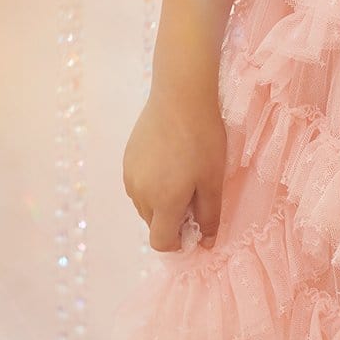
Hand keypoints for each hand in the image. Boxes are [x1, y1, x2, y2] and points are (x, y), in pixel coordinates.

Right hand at [122, 88, 226, 252]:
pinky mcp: (127, 159)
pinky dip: (152, 184)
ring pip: (145, 204)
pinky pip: (138, 184)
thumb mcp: (213, 179)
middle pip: (153, 223)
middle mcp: (140, 194)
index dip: (179, 241)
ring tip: (182, 174)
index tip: (194, 226)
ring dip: (161, 201)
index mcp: (162, 202)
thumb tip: (206, 242)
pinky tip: (169, 161)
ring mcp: (129, 175)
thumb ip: (209, 215)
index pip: (160, 242)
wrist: (180, 97)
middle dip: (172, 219)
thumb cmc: (202, 138)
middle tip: (194, 194)